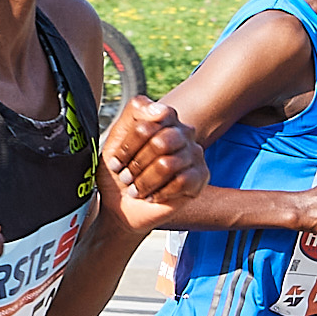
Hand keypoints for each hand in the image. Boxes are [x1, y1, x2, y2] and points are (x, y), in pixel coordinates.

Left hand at [100, 96, 203, 229]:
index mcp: (163, 118)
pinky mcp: (201, 176)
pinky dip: (158, 193)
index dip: (129, 145)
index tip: (116, 161)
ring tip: (136, 189)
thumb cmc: (118, 172)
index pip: (149, 121)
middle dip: (136, 165)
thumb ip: (134, 113)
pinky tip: (152, 196)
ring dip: (144, 182)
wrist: (120, 206)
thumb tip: (160, 109)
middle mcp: (183, 132)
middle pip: (160, 142)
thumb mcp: (115, 139)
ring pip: (167, 164)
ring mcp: (195, 153)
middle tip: (126, 176)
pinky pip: (181, 182)